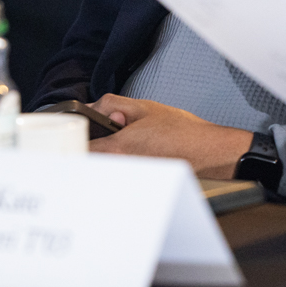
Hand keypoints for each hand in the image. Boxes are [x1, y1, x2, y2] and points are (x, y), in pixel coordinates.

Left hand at [87, 94, 251, 178]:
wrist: (207, 153)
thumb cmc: (182, 132)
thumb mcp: (144, 107)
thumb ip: (112, 105)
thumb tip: (92, 108)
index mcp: (117, 148)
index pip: (80, 146)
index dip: (78, 133)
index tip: (83, 126)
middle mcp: (119, 168)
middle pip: (89, 156)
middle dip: (95, 139)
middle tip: (113, 129)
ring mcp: (128, 177)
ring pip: (104, 164)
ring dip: (108, 150)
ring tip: (132, 139)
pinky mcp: (137, 181)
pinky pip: (118, 169)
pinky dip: (122, 159)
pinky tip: (142, 149)